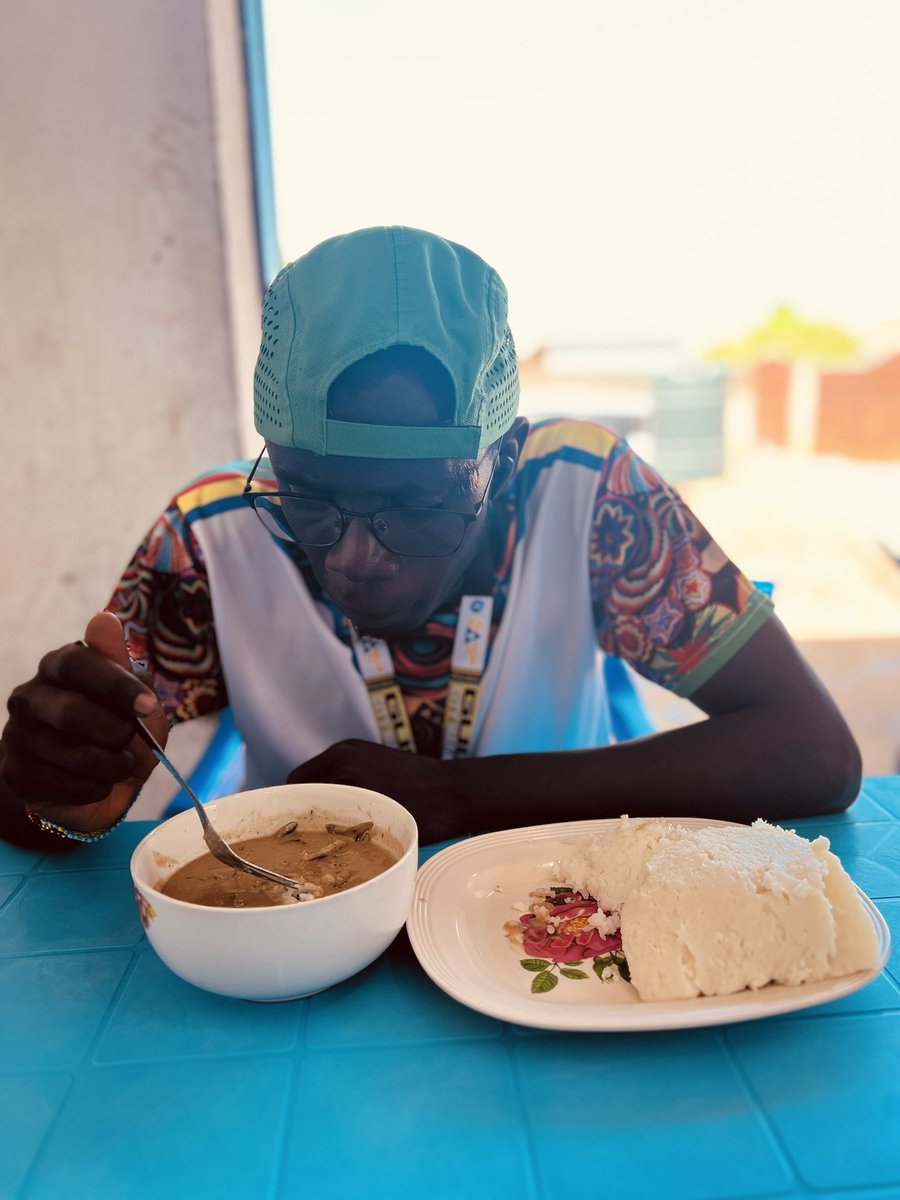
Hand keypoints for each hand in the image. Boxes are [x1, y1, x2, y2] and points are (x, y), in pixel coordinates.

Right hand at [0, 612, 167, 832]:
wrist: (104, 785)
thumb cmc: (122, 732)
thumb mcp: (139, 701)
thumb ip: (124, 665)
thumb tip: (103, 620)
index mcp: (59, 667)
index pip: (77, 663)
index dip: (115, 685)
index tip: (147, 706)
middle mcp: (30, 695)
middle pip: (70, 712)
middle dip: (114, 733)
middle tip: (131, 742)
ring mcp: (16, 733)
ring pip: (68, 754)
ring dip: (109, 766)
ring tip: (120, 766)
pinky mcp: (14, 771)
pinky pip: (57, 785)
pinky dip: (91, 788)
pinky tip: (96, 783)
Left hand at [286, 739, 457, 844]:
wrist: (454, 791)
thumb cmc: (421, 785)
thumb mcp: (378, 766)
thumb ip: (350, 777)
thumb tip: (327, 805)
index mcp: (343, 750)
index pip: (299, 779)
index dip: (301, 801)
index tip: (308, 821)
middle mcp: (340, 760)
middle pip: (299, 796)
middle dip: (304, 816)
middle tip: (315, 838)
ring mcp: (350, 780)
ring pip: (313, 813)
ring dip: (318, 829)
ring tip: (332, 846)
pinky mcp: (363, 804)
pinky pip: (334, 827)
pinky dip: (336, 838)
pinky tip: (351, 846)